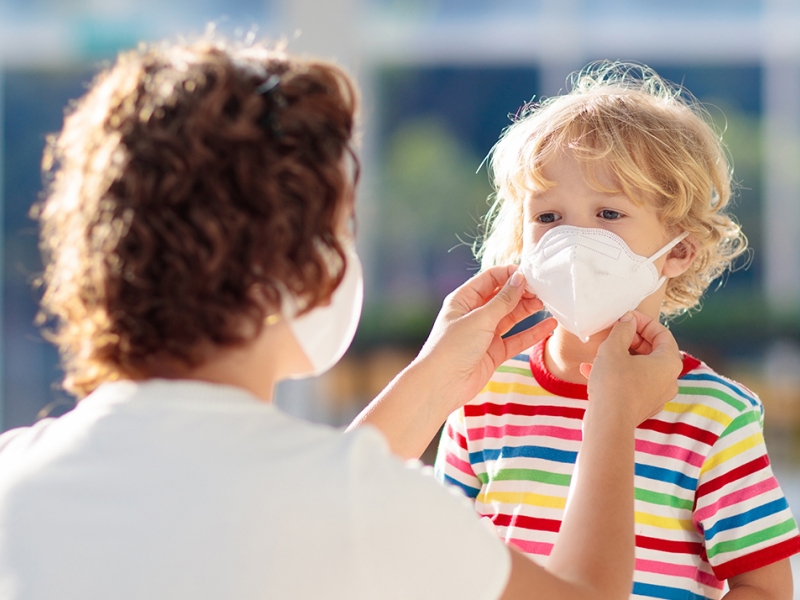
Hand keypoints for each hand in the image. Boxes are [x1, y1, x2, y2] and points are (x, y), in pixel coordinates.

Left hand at [416, 265, 556, 411]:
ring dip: (528, 309)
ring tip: (547, 303)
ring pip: (511, 317)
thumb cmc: (452, 347)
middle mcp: (474, 315)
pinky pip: (517, 339)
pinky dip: (532, 333)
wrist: (442, 385)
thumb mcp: (479, 319)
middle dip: (522, 292)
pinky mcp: (494, 352)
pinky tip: (549, 325)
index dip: (509, 274)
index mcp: (463, 300)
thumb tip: (519, 278)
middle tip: (542, 290)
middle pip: (502, 297)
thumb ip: (502, 300)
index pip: (490, 279)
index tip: (530, 274)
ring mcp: (484, 334)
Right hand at [581, 311, 681, 425]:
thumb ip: (623, 330)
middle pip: (652, 351)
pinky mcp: (641, 407)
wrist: (608, 424)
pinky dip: (615, 374)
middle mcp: (668, 380)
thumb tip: (628, 320)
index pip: (662, 333)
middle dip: (630, 339)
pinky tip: (589, 370)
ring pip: (639, 368)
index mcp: (669, 363)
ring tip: (598, 352)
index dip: (643, 321)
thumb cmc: (614, 383)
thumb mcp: (614, 348)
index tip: (626, 318)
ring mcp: (656, 396)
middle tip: (613, 332)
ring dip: (619, 356)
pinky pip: (630, 384)